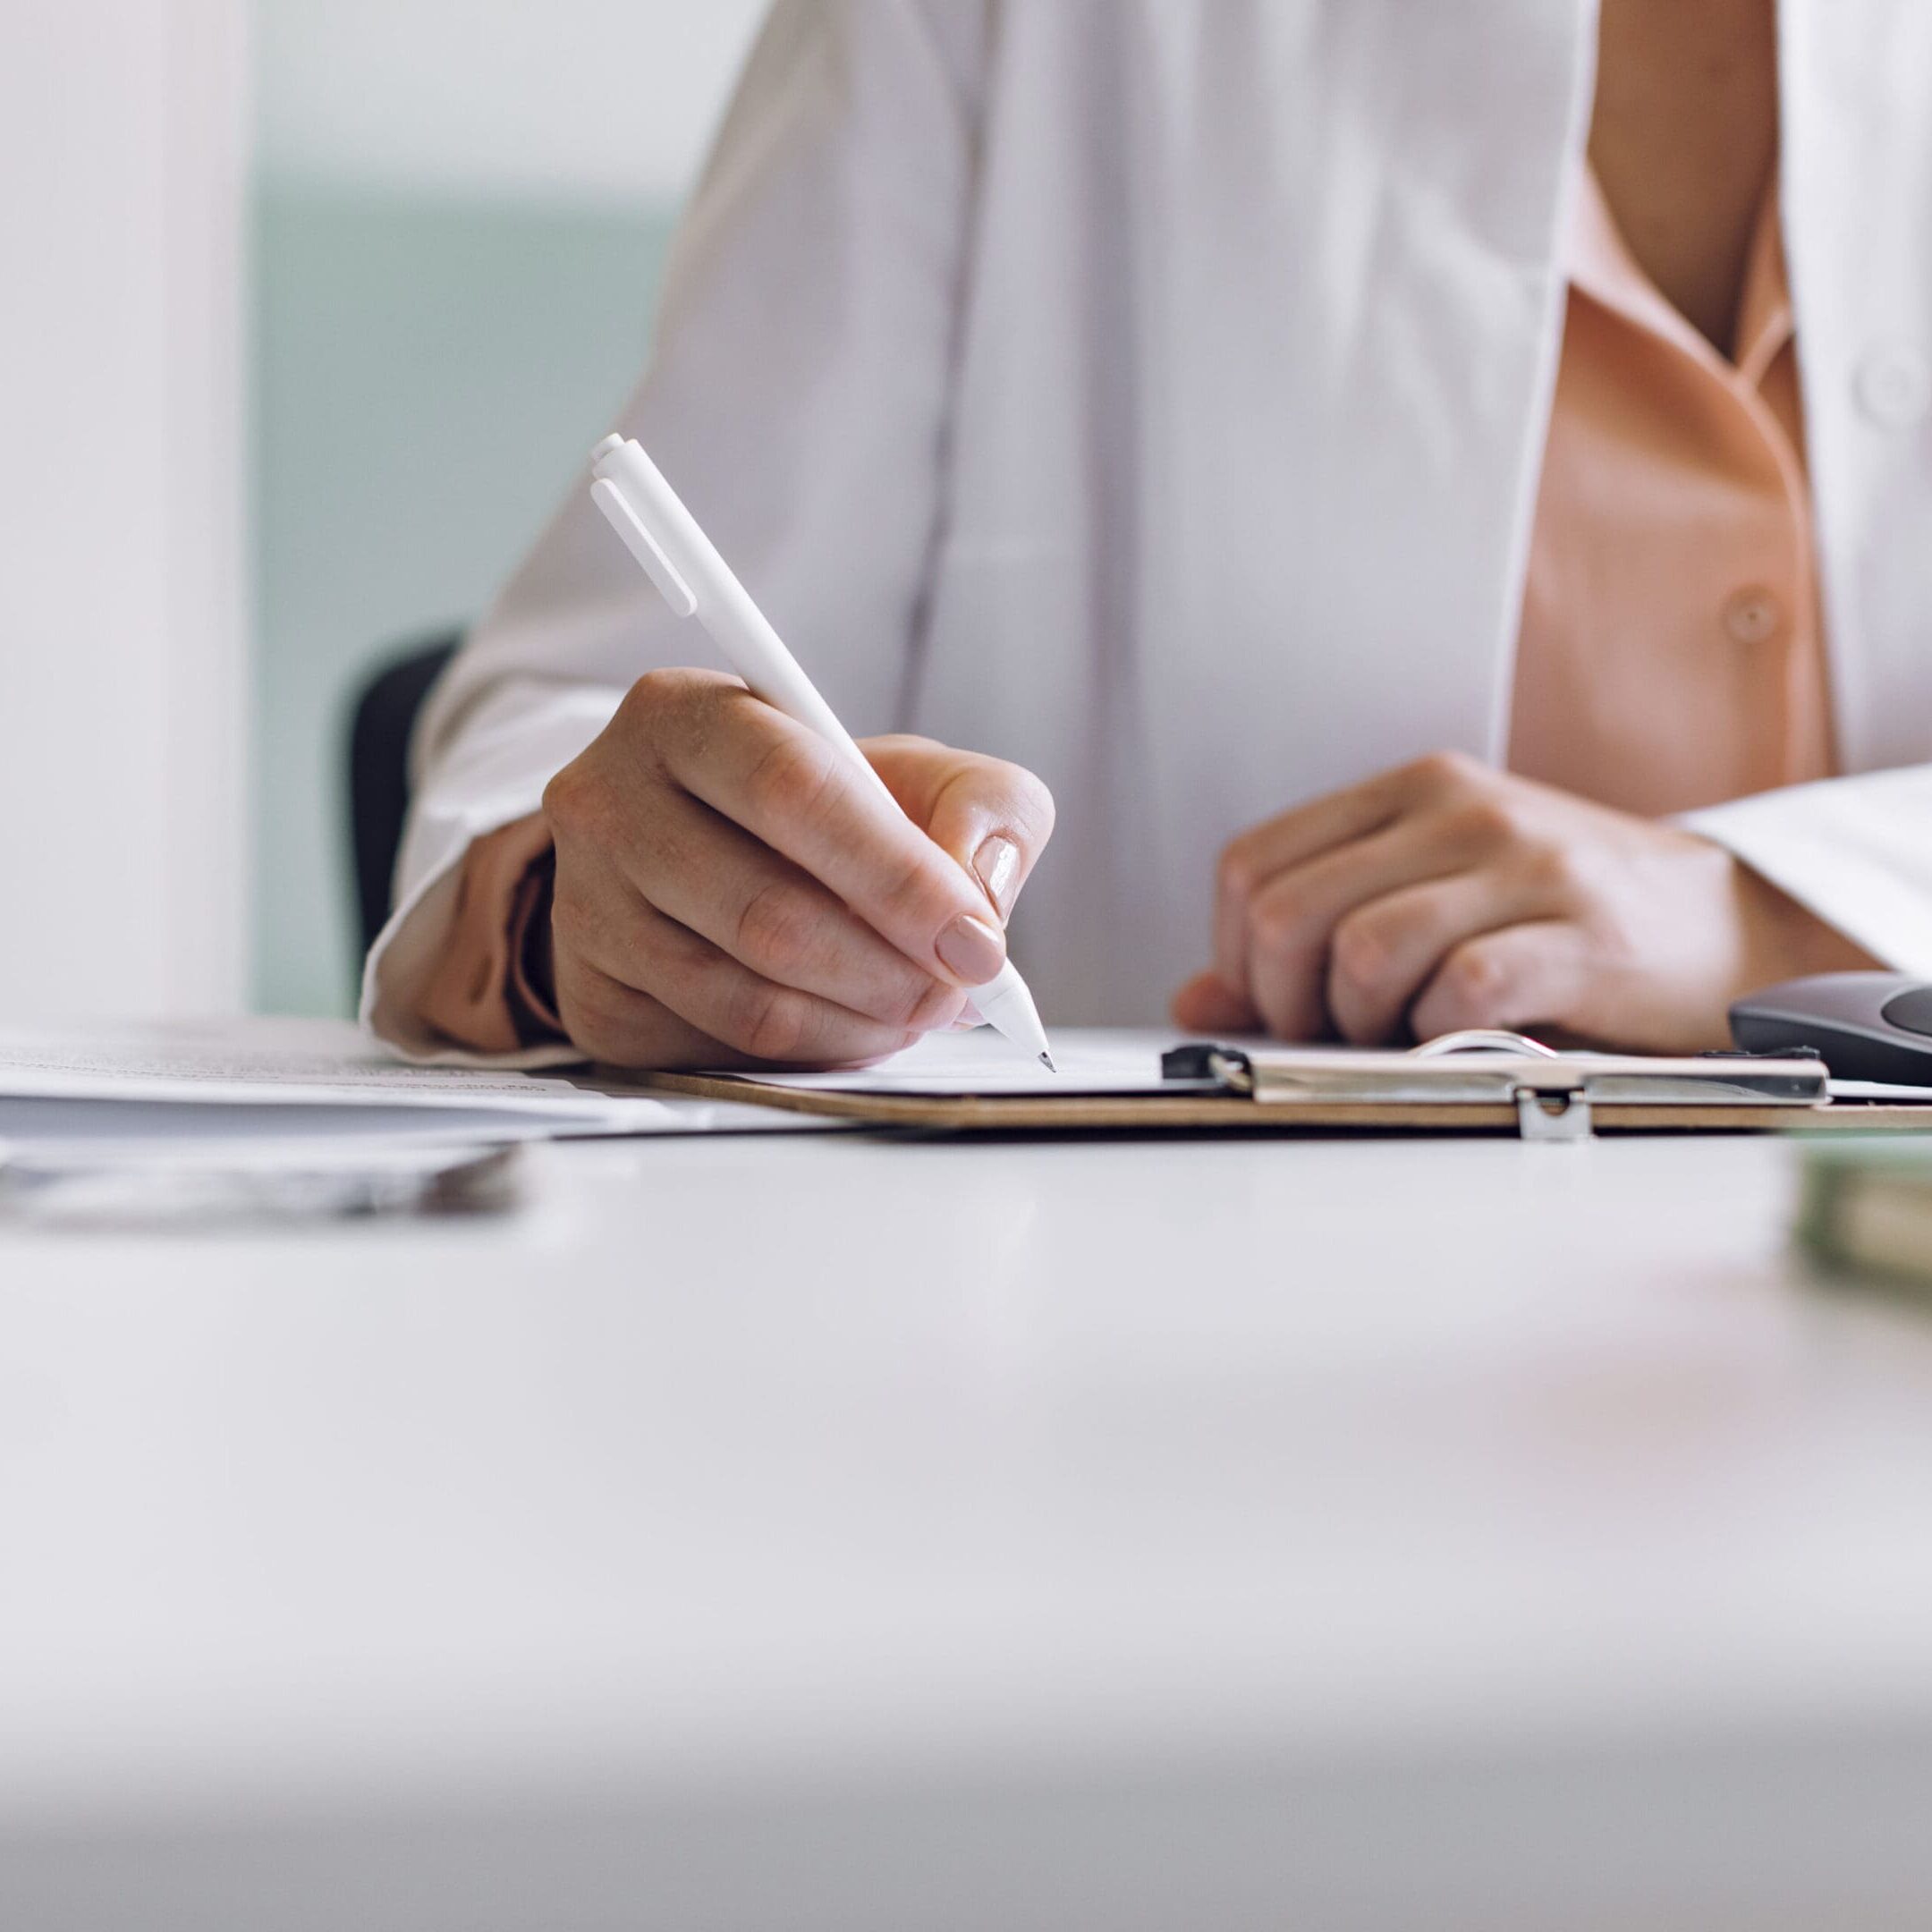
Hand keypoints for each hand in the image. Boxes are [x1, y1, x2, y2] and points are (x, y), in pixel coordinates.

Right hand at [540, 669, 1053, 1068]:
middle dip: (889, 968)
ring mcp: (585, 906)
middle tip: (957, 990)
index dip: (897, 876)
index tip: (975, 937)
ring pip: (744, 995)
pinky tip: (855, 1026)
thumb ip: (980, 805)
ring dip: (858, 1019)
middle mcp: (608, 802)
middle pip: (765, 910)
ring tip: (917, 1009)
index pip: (793, 791)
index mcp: (684, 714)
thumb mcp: (914, 775)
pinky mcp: (594, 997)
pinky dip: (814, 1050)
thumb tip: (979, 890)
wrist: (707, 857)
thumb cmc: (818, 810)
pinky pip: (721, 1046)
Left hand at [1172, 752, 1875, 1051]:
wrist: (1726, 928)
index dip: (1241, 958)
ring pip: (1363, 952)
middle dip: (1288, 1002)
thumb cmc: (1564, 921)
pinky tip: (1467, 1040)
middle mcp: (1458, 810)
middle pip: (1288, 915)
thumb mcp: (1431, 904)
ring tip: (1406, 1036)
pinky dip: (1441, 1037)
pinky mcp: (1580, 933)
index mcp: (1409, 793)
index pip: (1251, 867)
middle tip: (1337, 1034)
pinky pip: (1460, 992)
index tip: (1282, 1002)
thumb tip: (1195, 1000)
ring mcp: (1523, 864)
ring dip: (1361, 1024)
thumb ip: (1313, 942)